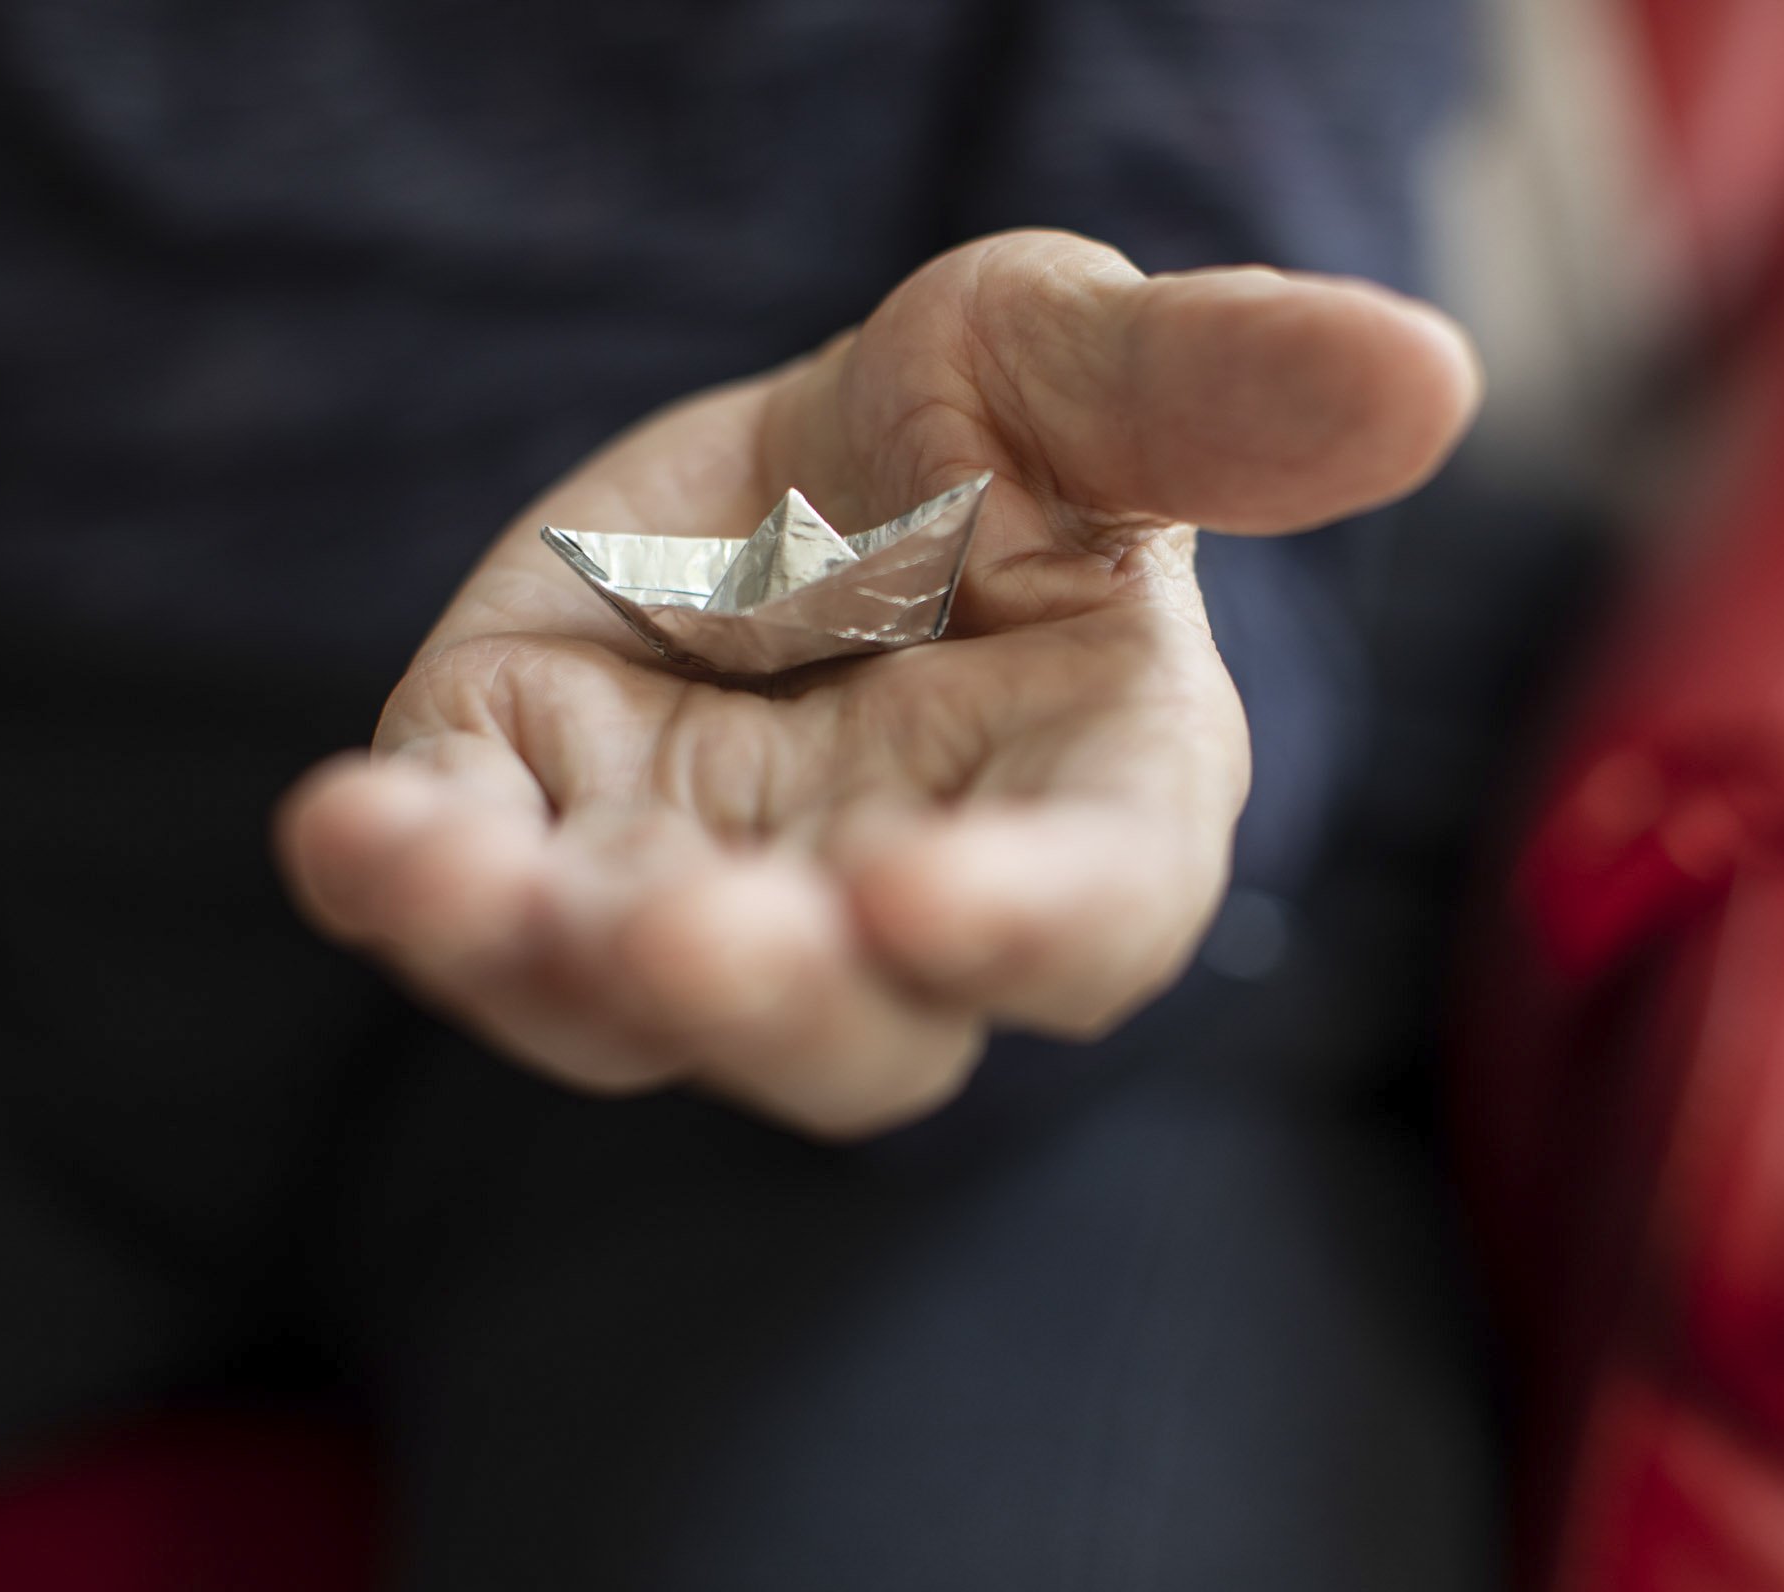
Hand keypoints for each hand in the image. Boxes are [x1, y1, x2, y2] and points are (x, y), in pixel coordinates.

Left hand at [277, 232, 1477, 1138]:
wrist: (789, 467)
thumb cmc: (981, 436)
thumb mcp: (1076, 374)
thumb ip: (1216, 397)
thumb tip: (1430, 373)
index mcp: (1081, 800)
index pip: (1089, 911)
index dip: (1023, 925)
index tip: (937, 897)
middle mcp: (896, 899)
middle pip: (852, 1027)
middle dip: (771, 995)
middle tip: (698, 932)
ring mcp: (712, 894)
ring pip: (631, 1008)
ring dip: (548, 962)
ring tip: (454, 867)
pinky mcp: (544, 842)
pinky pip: (473, 910)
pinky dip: (410, 885)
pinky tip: (352, 827)